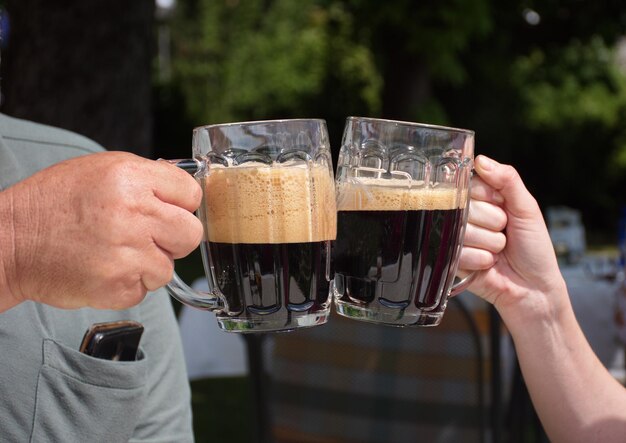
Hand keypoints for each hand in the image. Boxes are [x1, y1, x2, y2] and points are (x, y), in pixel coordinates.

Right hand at [0, 151, 202, 310]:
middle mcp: (134, 213)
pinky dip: (130, 285)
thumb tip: (183, 188)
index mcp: (131, 177)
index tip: (170, 210)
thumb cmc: (54, 204)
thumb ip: (146, 176)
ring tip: (117, 253)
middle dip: (175, 238)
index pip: (191, 192)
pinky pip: (146, 290)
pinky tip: (106, 269)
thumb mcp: (100, 169)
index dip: (182, 204)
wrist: (12, 241)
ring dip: (149, 265)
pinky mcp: (118, 285)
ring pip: (169, 267)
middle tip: (151, 237)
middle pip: (191, 234)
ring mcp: (128, 252)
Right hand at [458, 155, 566, 320]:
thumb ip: (507, 180)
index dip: (488, 196)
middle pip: (466, 207)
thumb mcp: (527, 208)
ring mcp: (457, 238)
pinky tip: (489, 265)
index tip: (502, 207)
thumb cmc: (534, 248)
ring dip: (490, 244)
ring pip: (464, 230)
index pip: (470, 184)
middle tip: (504, 232)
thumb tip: (481, 160)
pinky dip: (481, 260)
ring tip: (498, 252)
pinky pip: (459, 252)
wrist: (533, 289)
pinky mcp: (452, 259)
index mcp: (483, 200)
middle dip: (493, 222)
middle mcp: (467, 216)